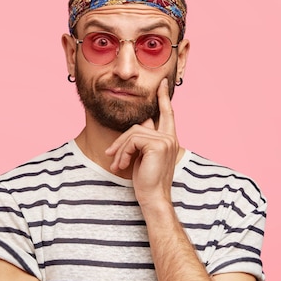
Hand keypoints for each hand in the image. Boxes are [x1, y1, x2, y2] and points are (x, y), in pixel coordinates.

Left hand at [105, 78, 179, 206]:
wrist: (153, 197)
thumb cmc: (146, 180)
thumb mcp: (142, 156)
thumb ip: (141, 141)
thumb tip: (132, 132)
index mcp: (169, 138)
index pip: (167, 113)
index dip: (163, 98)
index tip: (163, 83)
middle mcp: (170, 136)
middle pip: (139, 125)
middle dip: (121, 140)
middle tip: (110, 154)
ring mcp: (166, 139)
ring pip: (132, 133)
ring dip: (119, 150)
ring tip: (116, 165)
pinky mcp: (158, 144)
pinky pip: (131, 141)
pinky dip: (122, 153)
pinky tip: (121, 166)